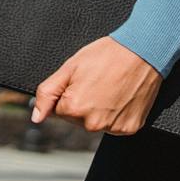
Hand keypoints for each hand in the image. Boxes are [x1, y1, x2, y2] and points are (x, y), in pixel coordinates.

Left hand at [33, 36, 163, 134]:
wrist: (143, 52)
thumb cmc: (107, 55)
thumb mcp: (69, 68)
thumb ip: (47, 93)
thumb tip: (36, 117)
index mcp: (74, 109)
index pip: (60, 110)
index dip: (70, 92)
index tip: (84, 80)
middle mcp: (93, 124)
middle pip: (78, 119)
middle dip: (84, 102)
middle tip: (99, 82)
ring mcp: (113, 127)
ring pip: (97, 122)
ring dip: (101, 109)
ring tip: (112, 88)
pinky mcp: (130, 128)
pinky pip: (116, 125)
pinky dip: (118, 113)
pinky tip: (122, 96)